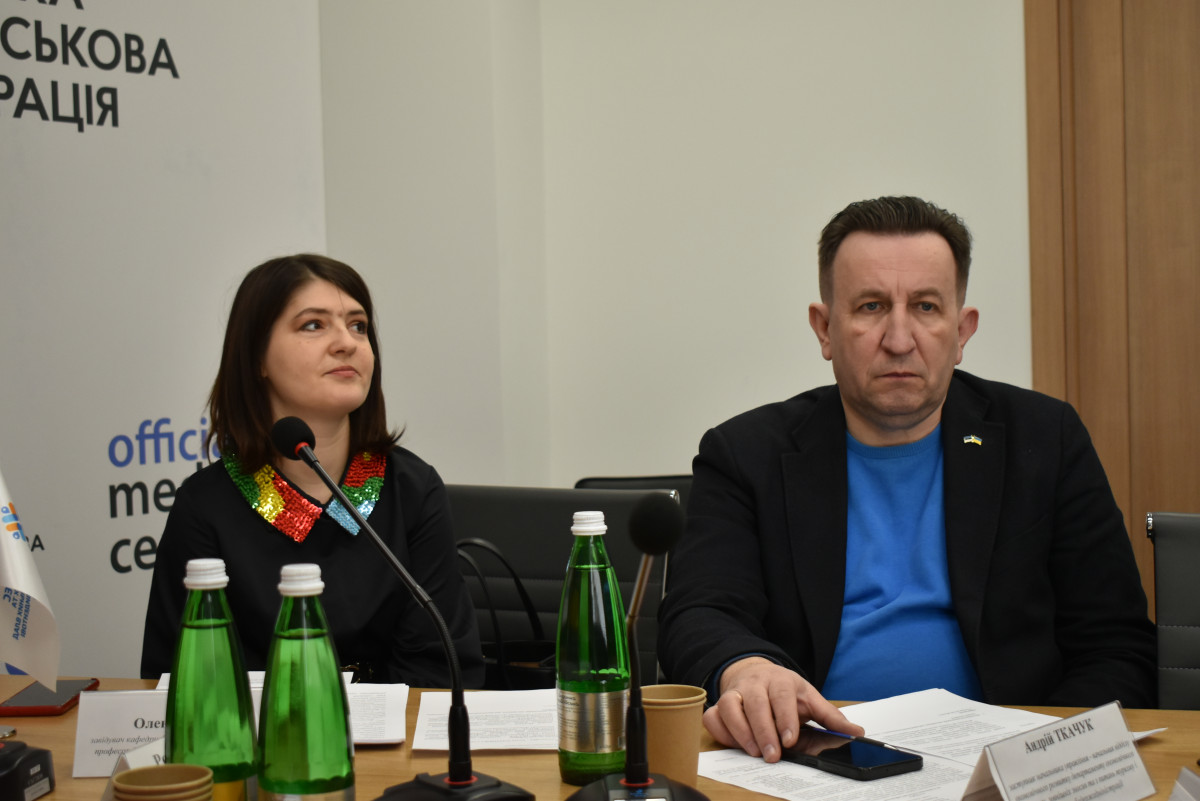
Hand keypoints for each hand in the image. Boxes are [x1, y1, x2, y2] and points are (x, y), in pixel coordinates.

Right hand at [704, 657, 863, 762]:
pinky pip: (713, 715)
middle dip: (764, 731)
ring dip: (740, 731)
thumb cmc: (785, 691)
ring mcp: (734, 692)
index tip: (790, 739)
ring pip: (729, 706)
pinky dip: (721, 731)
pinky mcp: (719, 703)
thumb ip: (830, 716)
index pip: (781, 696)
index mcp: (780, 680)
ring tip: (755, 752)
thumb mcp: (809, 698)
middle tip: (773, 755)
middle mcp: (755, 684)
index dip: (785, 718)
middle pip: (755, 703)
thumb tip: (858, 732)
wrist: (755, 673)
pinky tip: (735, 744)